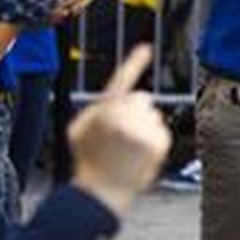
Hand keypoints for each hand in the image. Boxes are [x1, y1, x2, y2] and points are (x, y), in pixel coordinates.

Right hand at [70, 46, 172, 215]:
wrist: (104, 191)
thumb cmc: (89, 161)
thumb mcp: (78, 129)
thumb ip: (96, 109)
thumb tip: (115, 102)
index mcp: (105, 111)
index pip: (122, 80)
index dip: (134, 62)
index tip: (146, 48)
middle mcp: (128, 117)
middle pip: (140, 99)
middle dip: (133, 110)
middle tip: (121, 132)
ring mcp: (146, 130)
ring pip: (152, 114)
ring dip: (143, 125)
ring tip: (128, 148)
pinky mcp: (160, 142)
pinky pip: (161, 130)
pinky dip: (153, 139)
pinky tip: (139, 154)